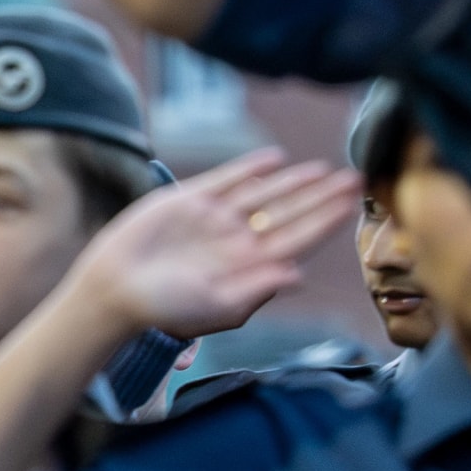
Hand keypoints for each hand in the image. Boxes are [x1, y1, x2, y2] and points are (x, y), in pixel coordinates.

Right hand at [72, 151, 360, 337]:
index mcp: (250, 268)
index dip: (326, 221)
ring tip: (324, 168)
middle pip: (289, 214)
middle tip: (356, 177)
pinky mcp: (189, 201)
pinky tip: (274, 159)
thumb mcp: (217, 308)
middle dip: (322, 197)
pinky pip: (227, 180)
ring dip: (294, 182)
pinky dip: (250, 168)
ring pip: (264, 194)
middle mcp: (238, 241)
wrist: (115, 291)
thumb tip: (299, 276)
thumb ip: (258, 289)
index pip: (298, 240)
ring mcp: (215, 220)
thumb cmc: (165, 310)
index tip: (353, 204)